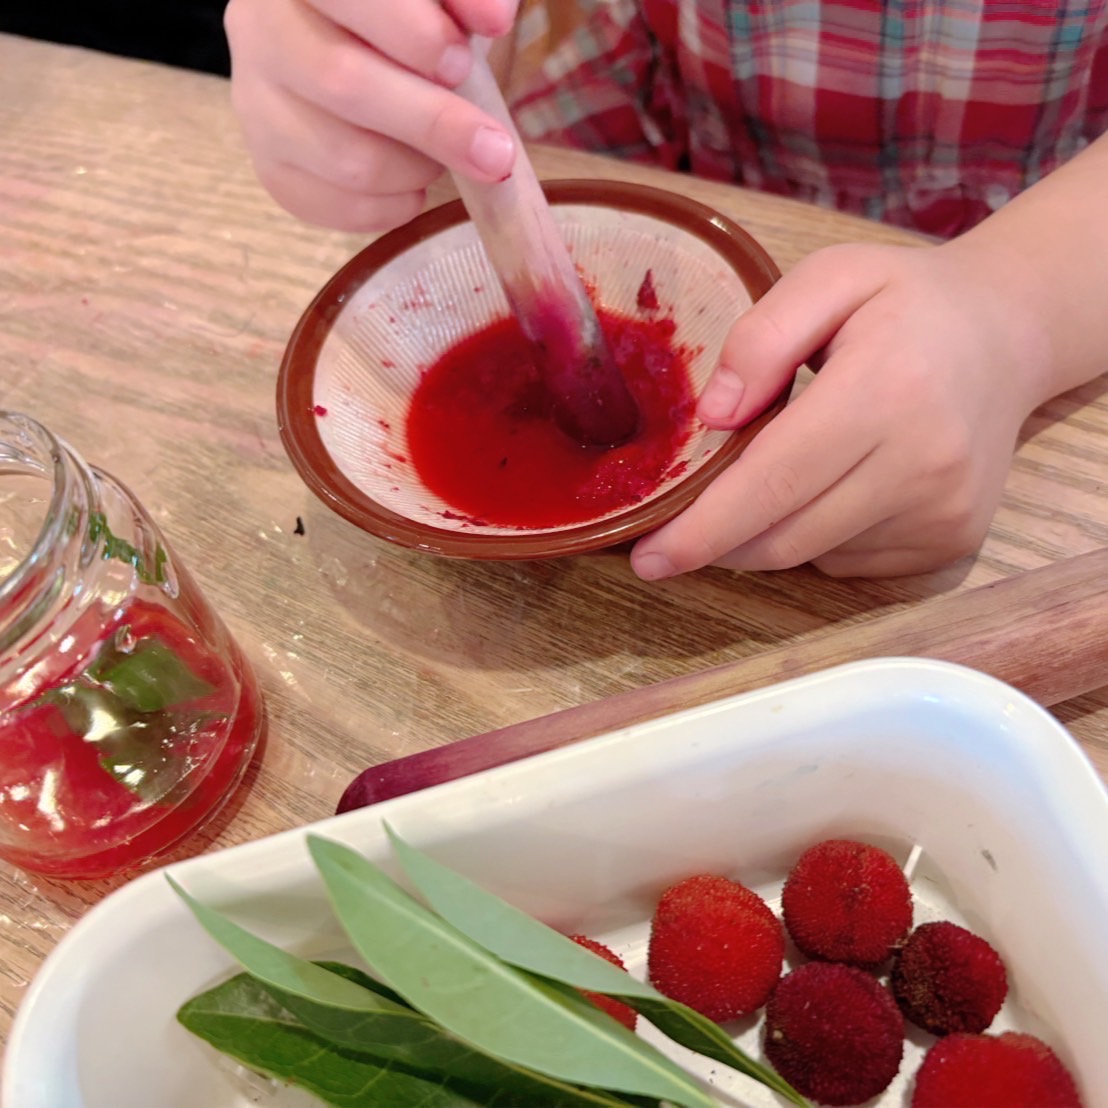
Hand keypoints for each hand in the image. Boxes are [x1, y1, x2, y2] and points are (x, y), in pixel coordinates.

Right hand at [224, 0, 519, 230]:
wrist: (356, 50)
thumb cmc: (404, 17)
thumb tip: (494, 17)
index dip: (413, 35)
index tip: (463, 65)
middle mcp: (260, 31)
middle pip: (342, 83)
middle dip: (433, 123)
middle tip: (494, 151)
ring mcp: (256, 104)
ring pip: (344, 157)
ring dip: (416, 169)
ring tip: (443, 157)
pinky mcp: (271, 166)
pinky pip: (334, 207)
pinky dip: (391, 207)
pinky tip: (414, 186)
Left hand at [630, 239, 1052, 578]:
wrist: (1009, 335)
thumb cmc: (907, 303)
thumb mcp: (832, 277)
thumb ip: (762, 336)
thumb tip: (712, 416)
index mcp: (885, 392)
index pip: (773, 481)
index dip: (702, 529)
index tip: (647, 557)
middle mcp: (922, 464)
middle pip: (785, 536)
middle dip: (716, 544)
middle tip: (668, 539)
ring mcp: (942, 512)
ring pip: (811, 555)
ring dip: (763, 536)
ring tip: (766, 481)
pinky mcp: (950, 541)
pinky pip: (846, 562)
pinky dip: (812, 538)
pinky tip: (826, 488)